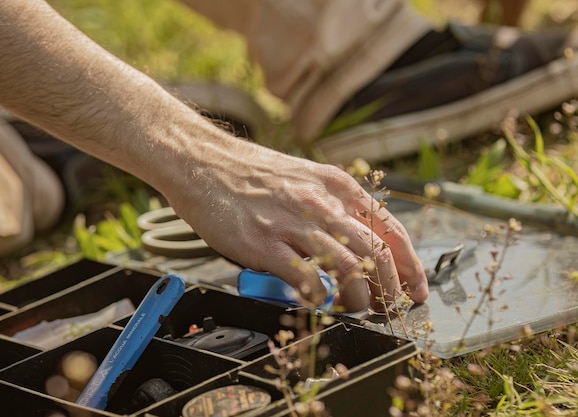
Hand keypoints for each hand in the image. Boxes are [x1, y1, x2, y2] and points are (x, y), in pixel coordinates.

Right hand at [165, 133, 427, 311]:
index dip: (410, 264)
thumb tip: (356, 244)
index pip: (389, 229)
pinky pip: (306, 279)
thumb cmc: (250, 174)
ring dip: (359, 297)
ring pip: (348, 268)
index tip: (415, 287)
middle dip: (391, 288)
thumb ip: (331, 207)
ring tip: (355, 308)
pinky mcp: (264, 243)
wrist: (202, 161)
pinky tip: (317, 302)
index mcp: (335, 185)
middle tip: (389, 307)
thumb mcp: (303, 178)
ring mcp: (292, 222)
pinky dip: (319, 298)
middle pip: (376, 253)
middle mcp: (320, 202)